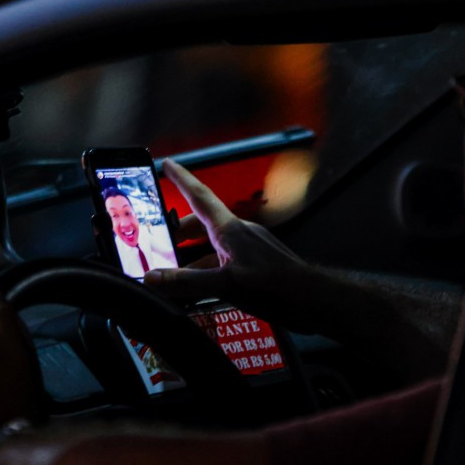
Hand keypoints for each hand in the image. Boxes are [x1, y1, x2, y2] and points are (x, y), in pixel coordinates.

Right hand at [143, 159, 309, 320]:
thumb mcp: (227, 283)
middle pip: (200, 226)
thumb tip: (153, 278)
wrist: (311, 300)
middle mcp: (237, 236)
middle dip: (177, 232)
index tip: (167, 164)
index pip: (200, 197)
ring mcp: (246, 252)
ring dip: (189, 258)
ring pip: (209, 248)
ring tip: (170, 272)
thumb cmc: (277, 285)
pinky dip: (205, 274)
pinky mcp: (254, 269)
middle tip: (156, 242)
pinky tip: (197, 291)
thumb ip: (188, 282)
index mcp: (229, 230)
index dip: (181, 180)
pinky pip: (222, 264)